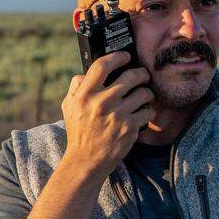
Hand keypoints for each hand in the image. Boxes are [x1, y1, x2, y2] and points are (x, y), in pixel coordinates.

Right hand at [60, 52, 153, 181]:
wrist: (86, 161)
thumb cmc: (79, 132)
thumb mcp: (69, 108)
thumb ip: (76, 88)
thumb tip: (84, 73)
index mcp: (85, 95)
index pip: (102, 66)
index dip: (118, 56)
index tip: (125, 56)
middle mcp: (101, 103)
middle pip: (132, 76)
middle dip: (142, 74)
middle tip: (142, 76)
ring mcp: (117, 115)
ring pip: (144, 92)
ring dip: (147, 93)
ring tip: (144, 96)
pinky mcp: (130, 127)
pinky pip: (149, 111)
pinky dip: (149, 111)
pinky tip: (143, 113)